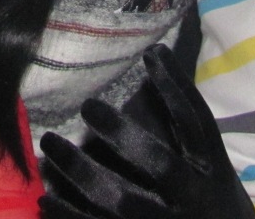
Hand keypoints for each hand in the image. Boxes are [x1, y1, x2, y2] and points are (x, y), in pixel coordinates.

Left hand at [38, 45, 250, 218]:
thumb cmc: (208, 190)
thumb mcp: (209, 158)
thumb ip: (184, 117)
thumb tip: (157, 52)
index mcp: (210, 169)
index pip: (194, 122)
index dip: (176, 87)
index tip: (151, 54)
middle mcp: (190, 197)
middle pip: (159, 165)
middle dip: (122, 134)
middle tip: (88, 105)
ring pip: (120, 200)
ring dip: (81, 172)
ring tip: (49, 143)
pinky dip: (70, 215)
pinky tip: (44, 199)